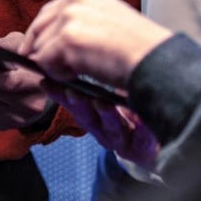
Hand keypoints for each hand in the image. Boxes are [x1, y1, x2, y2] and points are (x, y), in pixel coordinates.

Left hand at [21, 0, 171, 89]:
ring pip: (41, 47)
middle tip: (49, 68)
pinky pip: (45, 63)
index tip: (37, 51)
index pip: (49, 11)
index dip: (43, 34)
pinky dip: (58, 75)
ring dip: (53, 64)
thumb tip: (48, 40)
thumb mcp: (106, 20)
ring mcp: (69, 17)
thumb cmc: (136, 47)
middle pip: (39, 27)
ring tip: (78, 71)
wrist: (153, 59)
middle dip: (41, 49)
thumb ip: (80, 21)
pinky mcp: (67, 39)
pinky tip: (79, 75)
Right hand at [43, 80, 159, 170]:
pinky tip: (142, 120)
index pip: (72, 103)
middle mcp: (104, 130)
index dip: (58, 94)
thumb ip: (87, 80)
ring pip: (111, 128)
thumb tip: (65, 54)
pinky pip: (142, 138)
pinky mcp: (143, 147)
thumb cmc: (125, 116)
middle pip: (88, 118)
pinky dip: (141, 129)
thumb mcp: (102, 99)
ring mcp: (123, 139)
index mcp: (93, 117)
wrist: (154, 145)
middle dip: (79, 104)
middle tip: (73, 91)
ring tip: (103, 102)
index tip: (47, 82)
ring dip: (105, 115)